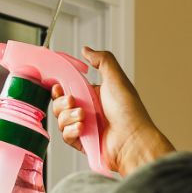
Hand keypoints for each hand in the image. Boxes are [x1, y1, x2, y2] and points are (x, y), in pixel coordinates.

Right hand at [51, 47, 173, 175]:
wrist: (132, 139)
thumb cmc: (129, 111)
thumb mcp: (116, 78)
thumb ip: (102, 60)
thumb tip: (87, 50)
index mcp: (94, 95)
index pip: (69, 88)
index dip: (60, 87)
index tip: (59, 86)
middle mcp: (89, 110)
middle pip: (60, 104)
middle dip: (62, 102)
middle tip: (72, 102)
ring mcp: (85, 127)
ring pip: (61, 120)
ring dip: (68, 117)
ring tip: (83, 117)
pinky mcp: (83, 142)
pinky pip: (66, 136)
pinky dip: (71, 131)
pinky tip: (82, 129)